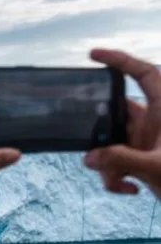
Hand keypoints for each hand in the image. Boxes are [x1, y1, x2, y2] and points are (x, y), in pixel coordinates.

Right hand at [84, 49, 160, 197]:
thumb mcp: (155, 167)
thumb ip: (120, 160)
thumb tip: (89, 158)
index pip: (145, 74)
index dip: (121, 60)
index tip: (93, 55)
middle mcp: (155, 122)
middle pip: (116, 112)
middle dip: (101, 131)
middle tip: (96, 144)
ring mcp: (145, 141)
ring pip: (111, 141)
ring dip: (108, 163)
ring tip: (121, 179)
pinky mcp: (139, 158)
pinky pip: (115, 161)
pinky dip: (115, 176)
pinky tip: (130, 188)